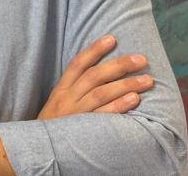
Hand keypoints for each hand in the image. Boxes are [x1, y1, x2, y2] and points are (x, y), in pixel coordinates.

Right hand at [38, 34, 153, 119]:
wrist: (40, 150)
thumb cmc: (55, 124)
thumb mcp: (58, 103)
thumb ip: (74, 89)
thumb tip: (101, 74)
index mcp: (61, 90)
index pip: (77, 64)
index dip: (94, 50)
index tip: (112, 38)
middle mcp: (67, 98)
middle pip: (94, 76)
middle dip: (119, 65)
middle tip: (141, 59)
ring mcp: (75, 114)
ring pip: (101, 93)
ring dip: (126, 84)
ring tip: (147, 80)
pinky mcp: (83, 130)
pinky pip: (103, 116)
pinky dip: (119, 106)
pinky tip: (135, 98)